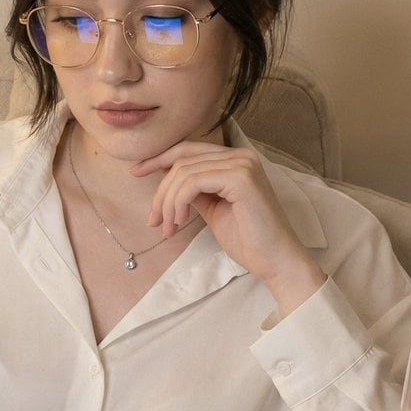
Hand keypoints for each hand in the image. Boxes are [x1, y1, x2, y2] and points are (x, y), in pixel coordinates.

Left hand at [129, 141, 325, 314]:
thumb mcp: (212, 209)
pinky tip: (179, 223)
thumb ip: (193, 190)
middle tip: (153, 221)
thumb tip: (165, 179)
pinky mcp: (240, 178)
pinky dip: (178, 203)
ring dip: (167, 203)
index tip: (135, 172)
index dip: (158, 159)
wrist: (275, 260)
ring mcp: (242, 164)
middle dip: (160, 191)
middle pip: (181, 160)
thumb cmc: (247, 239)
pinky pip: (192, 182)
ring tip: (168, 228)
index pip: (188, 149)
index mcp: (235, 160)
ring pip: (183, 172)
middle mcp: (241, 155)